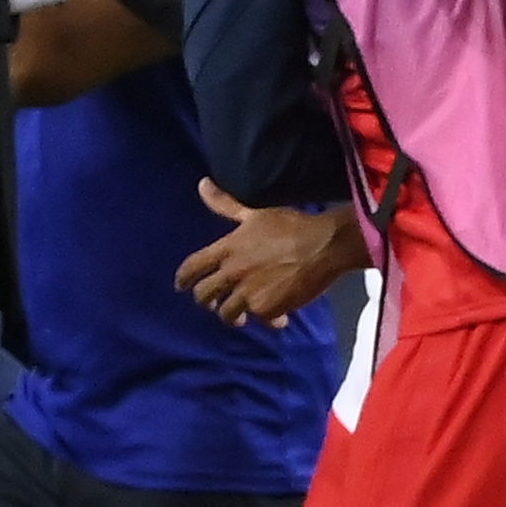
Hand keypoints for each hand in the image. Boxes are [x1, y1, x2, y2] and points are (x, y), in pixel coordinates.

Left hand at [176, 179, 354, 326]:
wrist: (324, 246)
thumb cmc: (292, 225)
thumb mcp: (256, 212)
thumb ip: (226, 204)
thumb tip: (202, 185)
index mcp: (228, 248)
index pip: (192, 266)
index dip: (183, 278)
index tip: (181, 285)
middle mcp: (233, 272)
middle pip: (204, 296)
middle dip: (206, 301)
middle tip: (214, 303)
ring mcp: (249, 293)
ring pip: (227, 314)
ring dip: (233, 315)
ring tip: (242, 315)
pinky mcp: (268, 309)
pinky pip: (260, 320)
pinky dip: (268, 321)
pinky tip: (278, 318)